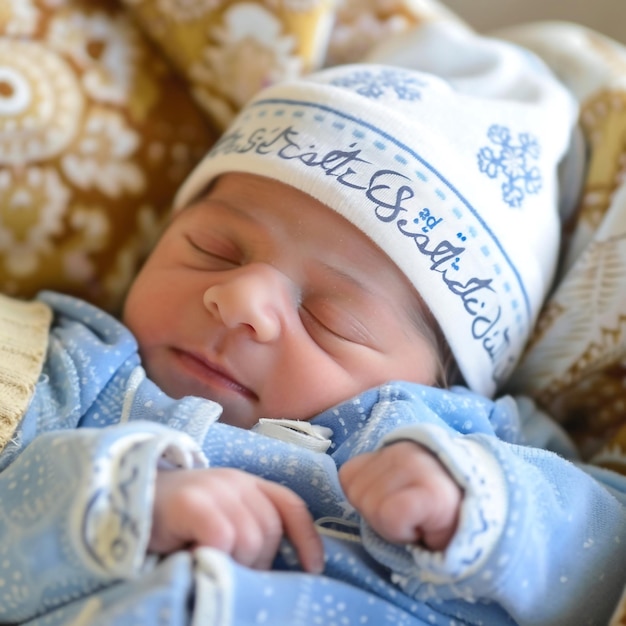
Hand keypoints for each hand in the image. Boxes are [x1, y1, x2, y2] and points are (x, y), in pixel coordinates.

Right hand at [149, 467, 323, 572]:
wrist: (124, 502)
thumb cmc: (175, 521)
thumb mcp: (218, 521)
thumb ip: (245, 531)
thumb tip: (275, 571)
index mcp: (246, 483)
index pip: (289, 505)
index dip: (307, 537)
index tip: (314, 569)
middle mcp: (234, 480)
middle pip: (268, 529)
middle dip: (257, 562)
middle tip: (229, 571)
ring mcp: (212, 488)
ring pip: (249, 537)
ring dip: (234, 563)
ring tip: (208, 563)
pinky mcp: (191, 502)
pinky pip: (222, 537)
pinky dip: (214, 557)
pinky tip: (194, 558)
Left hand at [338, 441, 461, 550]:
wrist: (487, 526)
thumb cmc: (434, 515)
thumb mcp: (397, 490)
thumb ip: (372, 482)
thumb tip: (348, 489)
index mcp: (393, 447)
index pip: (348, 476)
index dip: (368, 500)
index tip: (397, 506)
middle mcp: (404, 449)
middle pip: (357, 493)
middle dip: (378, 515)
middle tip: (411, 516)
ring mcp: (419, 466)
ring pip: (371, 507)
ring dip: (392, 526)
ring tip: (420, 520)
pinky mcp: (432, 491)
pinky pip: (390, 517)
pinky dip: (403, 532)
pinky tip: (425, 527)